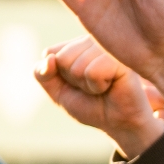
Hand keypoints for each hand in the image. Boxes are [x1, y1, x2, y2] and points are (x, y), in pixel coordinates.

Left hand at [35, 37, 163, 157]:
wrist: (119, 124)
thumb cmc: (92, 106)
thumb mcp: (58, 92)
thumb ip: (42, 74)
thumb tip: (49, 59)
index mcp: (78, 43)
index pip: (50, 53)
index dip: (60, 76)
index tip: (79, 83)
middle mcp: (93, 40)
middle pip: (62, 58)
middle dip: (73, 81)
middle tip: (93, 87)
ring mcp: (108, 47)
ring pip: (77, 66)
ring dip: (87, 85)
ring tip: (104, 87)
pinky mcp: (121, 58)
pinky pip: (93, 72)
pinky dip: (98, 86)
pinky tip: (112, 85)